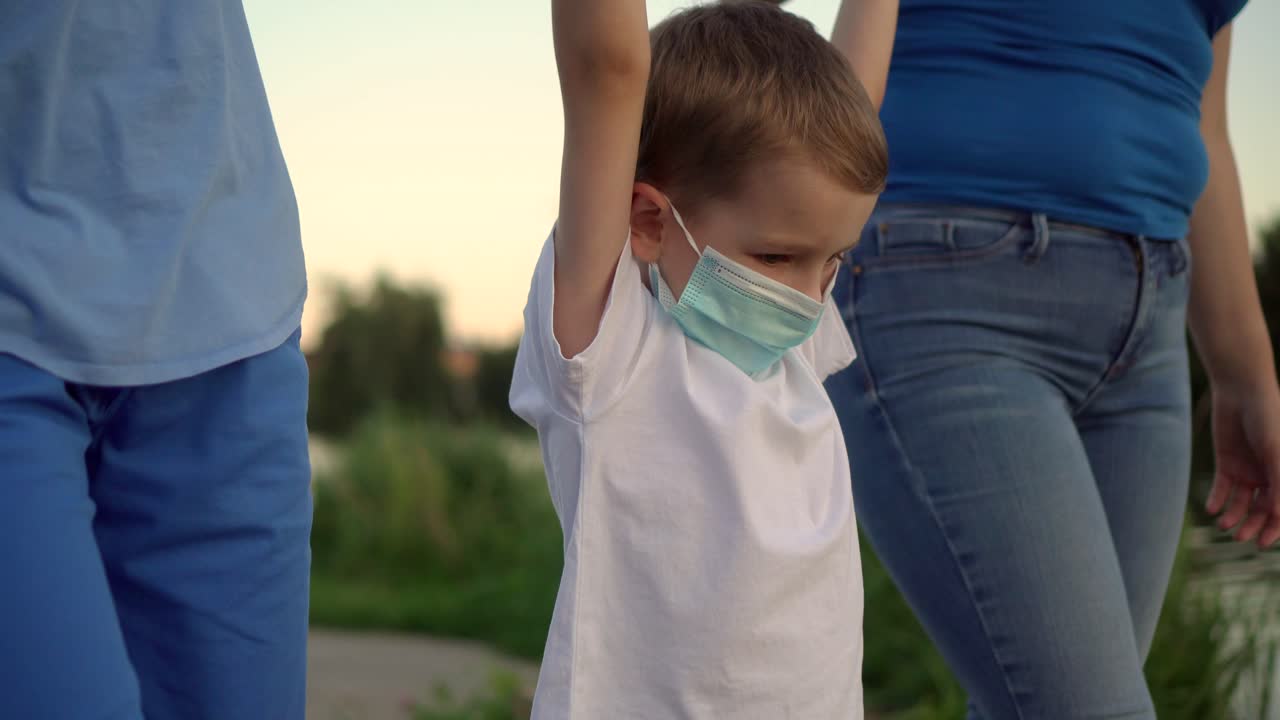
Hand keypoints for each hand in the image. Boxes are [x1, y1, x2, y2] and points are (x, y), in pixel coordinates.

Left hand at [1205, 377, 1279, 547]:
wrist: (1242, 393)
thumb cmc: (1268, 419)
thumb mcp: (1276, 453)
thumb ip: (1279, 484)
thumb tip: (1277, 515)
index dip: (1275, 529)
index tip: (1263, 543)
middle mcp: (1270, 477)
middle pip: (1262, 511)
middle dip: (1253, 526)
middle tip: (1240, 538)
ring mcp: (1248, 471)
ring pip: (1242, 503)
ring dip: (1233, 516)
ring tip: (1223, 526)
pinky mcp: (1227, 464)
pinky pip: (1222, 489)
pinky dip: (1217, 500)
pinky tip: (1211, 510)